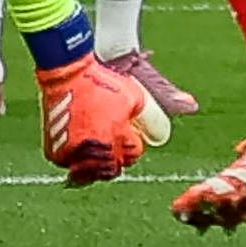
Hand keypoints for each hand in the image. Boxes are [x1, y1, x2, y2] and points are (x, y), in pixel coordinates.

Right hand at [32, 31, 170, 184]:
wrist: (67, 74)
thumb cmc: (102, 83)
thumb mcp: (135, 96)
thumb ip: (156, 111)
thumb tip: (190, 104)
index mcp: (115, 136)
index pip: (132, 156)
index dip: (133, 146)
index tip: (127, 134)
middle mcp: (94, 148)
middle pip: (112, 170)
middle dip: (116, 160)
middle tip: (112, 144)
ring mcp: (72, 151)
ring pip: (89, 172)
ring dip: (96, 164)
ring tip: (97, 148)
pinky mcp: (55, 150)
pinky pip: (70, 165)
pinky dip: (76, 160)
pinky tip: (80, 148)